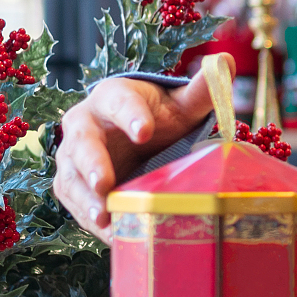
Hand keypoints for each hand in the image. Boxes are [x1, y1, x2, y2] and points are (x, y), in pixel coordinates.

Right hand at [52, 75, 216, 241]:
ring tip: (104, 217)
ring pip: (71, 176)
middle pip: (82, 141)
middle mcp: (85, 124)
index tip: (146, 132)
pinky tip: (111, 234)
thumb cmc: (158, 119)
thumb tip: (225, 62)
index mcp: (113, 97)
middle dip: (92, 163)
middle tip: (105, 183)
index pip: (119, 102)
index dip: (131, 116)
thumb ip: (201, 90)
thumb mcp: (180, 106)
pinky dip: (89, 219)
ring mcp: (73, 157)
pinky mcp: (73, 184)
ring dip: (85, 198)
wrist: (135, 140)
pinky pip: (75, 202)